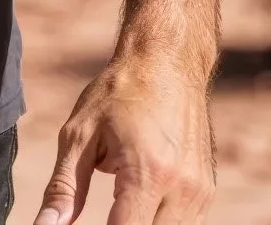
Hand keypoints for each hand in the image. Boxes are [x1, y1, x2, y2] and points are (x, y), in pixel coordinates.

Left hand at [34, 55, 214, 224]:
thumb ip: (64, 186)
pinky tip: (137, 198)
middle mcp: (182, 189)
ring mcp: (200, 193)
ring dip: (139, 223)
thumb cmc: (118, 92)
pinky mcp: (206, 192)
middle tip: (102, 203)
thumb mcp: (79, 133)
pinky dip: (157, 220)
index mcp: (148, 173)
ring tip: (119, 193)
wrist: (167, 62)